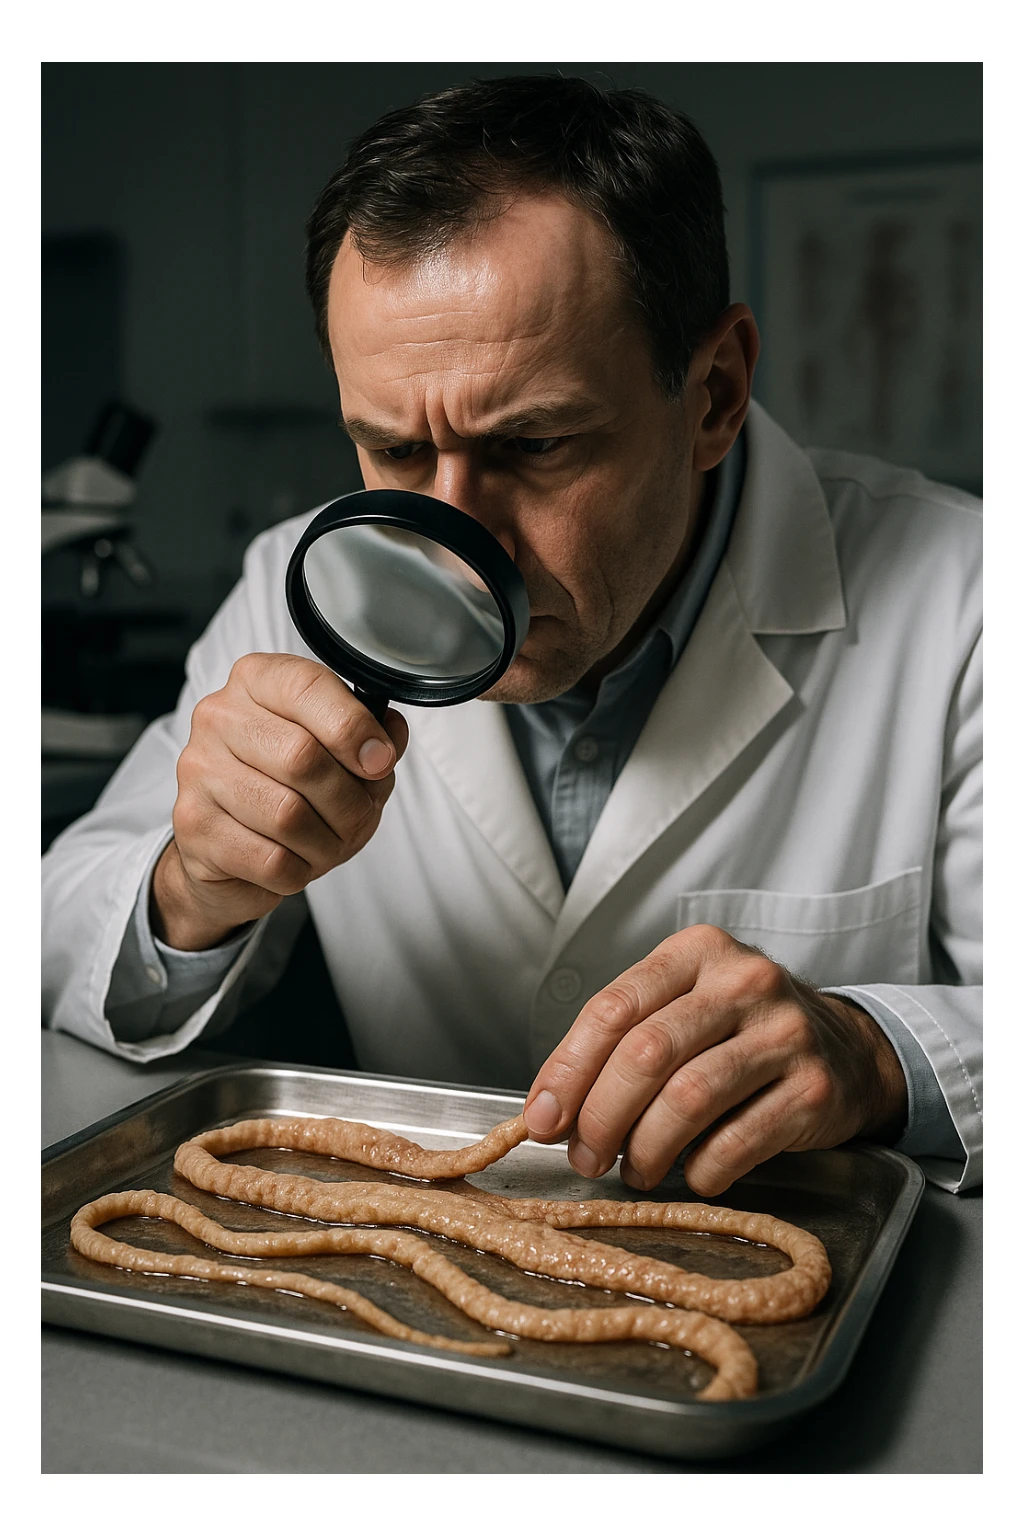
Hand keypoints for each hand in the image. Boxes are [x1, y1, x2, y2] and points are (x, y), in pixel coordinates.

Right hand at [152, 653, 407, 950]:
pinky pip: (271, 859)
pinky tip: (297, 862)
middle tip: (359, 817)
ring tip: (329, 844)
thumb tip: (387, 738)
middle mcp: (219, 717)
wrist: (224, 849)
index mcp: (257, 681)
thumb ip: (371, 738)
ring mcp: (199, 771)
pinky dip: (300, 870)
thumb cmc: (289, 789)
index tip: (381, 761)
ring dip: (327, 841)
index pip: (307, 686)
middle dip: (348, 799)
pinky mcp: (193, 826)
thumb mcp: (340, 754)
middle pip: (302, 756)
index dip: (354, 727)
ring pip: (287, 814)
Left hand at [523, 925, 907, 1196]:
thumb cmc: (743, 1032)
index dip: (568, 1070)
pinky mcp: (814, 1088)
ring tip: (634, 1171)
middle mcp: (743, 982)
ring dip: (646, 1148)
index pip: (614, 1008)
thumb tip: (550, 1111)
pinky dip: (701, 1169)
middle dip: (601, 1116)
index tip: (543, 1118)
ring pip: (689, 1098)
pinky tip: (691, 1174)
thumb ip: (621, 1044)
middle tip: (585, 1158)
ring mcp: (784, 1033)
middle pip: (646, 1053)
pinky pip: (738, 1140)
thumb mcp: (685, 1010)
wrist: (849, 1051)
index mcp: (696, 953)